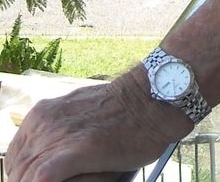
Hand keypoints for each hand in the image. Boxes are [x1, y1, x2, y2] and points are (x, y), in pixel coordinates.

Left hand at [4, 69, 188, 181]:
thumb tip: (44, 164)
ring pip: (25, 176)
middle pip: (17, 171)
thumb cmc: (121, 109)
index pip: (14, 159)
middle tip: (58, 179)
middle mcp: (43, 123)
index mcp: (41, 114)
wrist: (150, 99)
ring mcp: (58, 136)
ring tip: (67, 178)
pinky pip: (42, 177)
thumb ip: (57, 133)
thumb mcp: (79, 113)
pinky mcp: (75, 151)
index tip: (36, 179)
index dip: (21, 176)